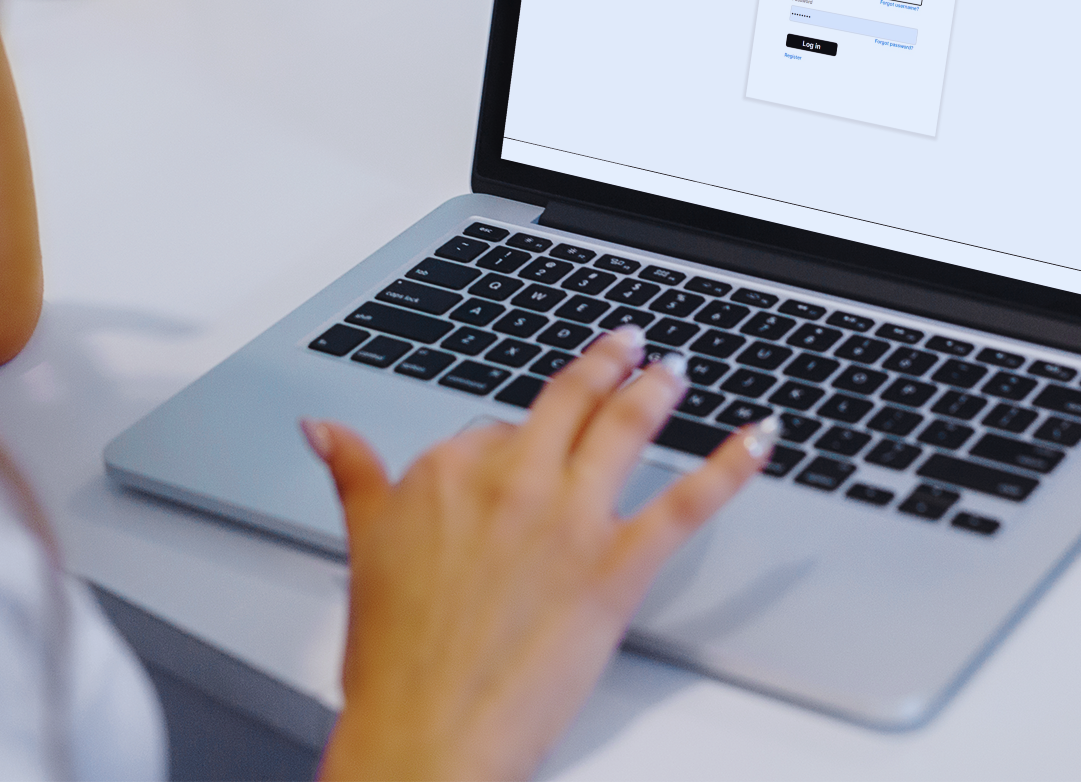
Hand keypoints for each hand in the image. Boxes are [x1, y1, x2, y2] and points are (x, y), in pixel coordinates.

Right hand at [306, 326, 777, 780]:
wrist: (426, 733)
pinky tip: (757, 437)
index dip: (513, 440)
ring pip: (625, 427)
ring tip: (673, 371)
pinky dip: (730, 463)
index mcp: (445, 470)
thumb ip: (353, 476)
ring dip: (658, 389)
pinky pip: (688, 500)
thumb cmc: (392, 661)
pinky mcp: (617, 565)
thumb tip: (323, 430)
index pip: (494, 429)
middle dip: (606, 366)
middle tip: (630, 346)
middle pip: (568, 401)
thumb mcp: (360, 549)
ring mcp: (568, 518)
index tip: (526, 442)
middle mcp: (510, 479)